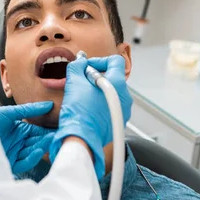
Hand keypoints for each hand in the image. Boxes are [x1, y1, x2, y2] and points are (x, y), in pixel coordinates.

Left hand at [0, 102, 54, 174]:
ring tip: (49, 142)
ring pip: (32, 152)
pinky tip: (38, 150)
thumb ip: (29, 110)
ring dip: (41, 148)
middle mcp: (18, 142)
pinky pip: (24, 162)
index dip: (48, 132)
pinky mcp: (9, 164)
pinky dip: (32, 158)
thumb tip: (48, 104)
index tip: (59, 130)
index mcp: (19, 130)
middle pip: (37, 142)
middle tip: (58, 138)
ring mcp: (14, 153)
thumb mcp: (9, 112)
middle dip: (47, 140)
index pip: (38, 132)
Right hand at [49, 55, 131, 179]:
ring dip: (98, 90)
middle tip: (81, 82)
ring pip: (112, 93)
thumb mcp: (74, 82)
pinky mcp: (118, 122)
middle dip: (96, 77)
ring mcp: (123, 111)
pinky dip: (101, 103)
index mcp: (118, 84)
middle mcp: (125, 97)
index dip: (99, 61)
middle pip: (113, 77)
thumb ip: (77, 66)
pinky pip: (111, 106)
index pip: (115, 61)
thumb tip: (80, 60)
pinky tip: (88, 108)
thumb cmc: (79, 112)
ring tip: (83, 97)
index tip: (86, 68)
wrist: (81, 139)